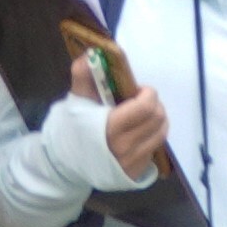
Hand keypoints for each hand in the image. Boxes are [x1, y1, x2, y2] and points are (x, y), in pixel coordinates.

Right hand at [65, 54, 168, 185]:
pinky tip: (136, 133)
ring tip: (142, 116)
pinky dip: (150, 136)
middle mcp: (125, 148)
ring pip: (161, 133)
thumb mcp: (76, 99)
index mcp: (110, 128)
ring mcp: (132, 162)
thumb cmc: (72, 128)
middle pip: (158, 118)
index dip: (147, 93)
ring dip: (156, 119)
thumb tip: (92, 53)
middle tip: (140, 101)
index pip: (146, 106)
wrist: (65, 163)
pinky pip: (154, 148)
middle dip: (154, 104)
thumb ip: (83, 75)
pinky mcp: (136, 172)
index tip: (137, 91)